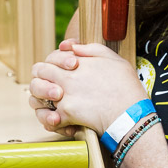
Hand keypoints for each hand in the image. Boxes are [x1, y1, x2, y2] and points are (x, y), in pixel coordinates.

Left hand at [31, 42, 147, 136]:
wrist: (130, 112)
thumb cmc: (125, 85)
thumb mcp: (112, 58)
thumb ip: (90, 48)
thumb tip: (71, 46)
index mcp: (78, 62)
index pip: (52, 57)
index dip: (53, 62)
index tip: (60, 70)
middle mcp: (68, 77)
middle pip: (39, 73)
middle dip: (41, 78)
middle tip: (50, 86)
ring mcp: (65, 96)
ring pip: (38, 96)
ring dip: (42, 99)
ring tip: (52, 103)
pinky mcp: (66, 114)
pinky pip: (48, 117)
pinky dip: (52, 120)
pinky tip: (60, 120)